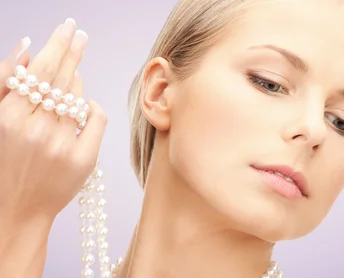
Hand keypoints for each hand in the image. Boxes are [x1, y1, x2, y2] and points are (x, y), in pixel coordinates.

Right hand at [0, 18, 106, 227]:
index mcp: (8, 118)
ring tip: (69, 74)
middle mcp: (35, 130)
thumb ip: (5, 84)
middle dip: (72, 51)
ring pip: (78, 97)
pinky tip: (84, 104)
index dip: (56, 45)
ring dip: (75, 82)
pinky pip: (96, 118)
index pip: (39, 71)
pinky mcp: (83, 159)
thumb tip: (26, 46)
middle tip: (79, 33)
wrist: (16, 210)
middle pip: (61, 79)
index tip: (68, 27)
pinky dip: (91, 106)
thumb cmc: (4, 160)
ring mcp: (61, 145)